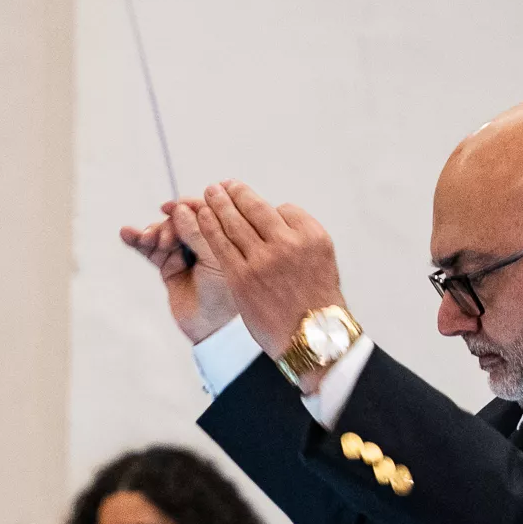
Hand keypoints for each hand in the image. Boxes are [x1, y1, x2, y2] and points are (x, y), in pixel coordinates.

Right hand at [117, 208, 238, 343]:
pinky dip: (137, 241)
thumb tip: (180, 208)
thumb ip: (198, 234)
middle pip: (180, 219)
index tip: (173, 208)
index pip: (204, 211)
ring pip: (164, 233)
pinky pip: (151, 250)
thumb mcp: (214, 260)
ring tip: (146, 240)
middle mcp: (203, 242)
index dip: (188, 206)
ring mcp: (184, 254)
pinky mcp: (168, 267)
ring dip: (153, 232)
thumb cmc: (223, 294)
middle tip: (164, 240)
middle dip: (169, 225)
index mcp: (221, 237)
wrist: (211, 328)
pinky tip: (126, 233)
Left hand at [174, 182, 348, 390]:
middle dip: (235, 194)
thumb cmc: (316, 302)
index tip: (249, 200)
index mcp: (310, 236)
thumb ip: (299, 237)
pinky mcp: (241, 277)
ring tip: (209, 193)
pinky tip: (200, 216)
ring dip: (218, 204)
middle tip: (222, 185)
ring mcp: (262, 260)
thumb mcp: (322, 260)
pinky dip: (208, 226)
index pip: (283, 210)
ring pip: (234, 223)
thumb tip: (276, 218)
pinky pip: (220, 244)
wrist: (310, 338)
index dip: (263, 206)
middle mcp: (287, 243)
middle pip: (255, 209)